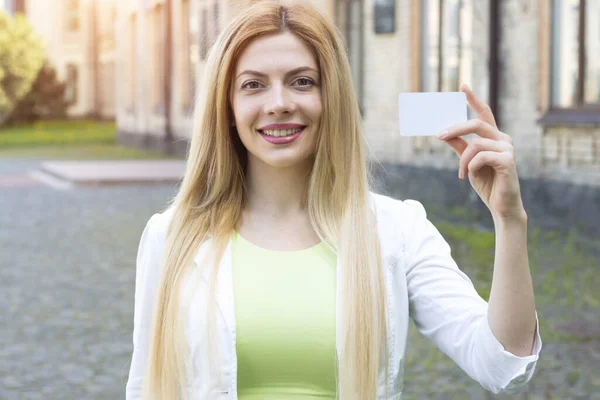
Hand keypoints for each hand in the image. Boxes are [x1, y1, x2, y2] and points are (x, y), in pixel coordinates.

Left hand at [437, 84, 525, 221]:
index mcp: (494, 137)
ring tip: (461, 174)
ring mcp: (508, 148)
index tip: (462, 86)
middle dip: (455, 128)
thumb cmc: (487, 182)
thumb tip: (444, 132)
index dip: (473, 99)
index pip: (484, 113)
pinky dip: (470, 166)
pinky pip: (481, 156)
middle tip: (438, 135)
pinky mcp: (508, 160)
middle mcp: (503, 139)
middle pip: (477, 124)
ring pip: (476, 143)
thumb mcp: (468, 162)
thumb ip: (459, 146)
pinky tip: (469, 176)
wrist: (500, 205)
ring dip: (463, 160)